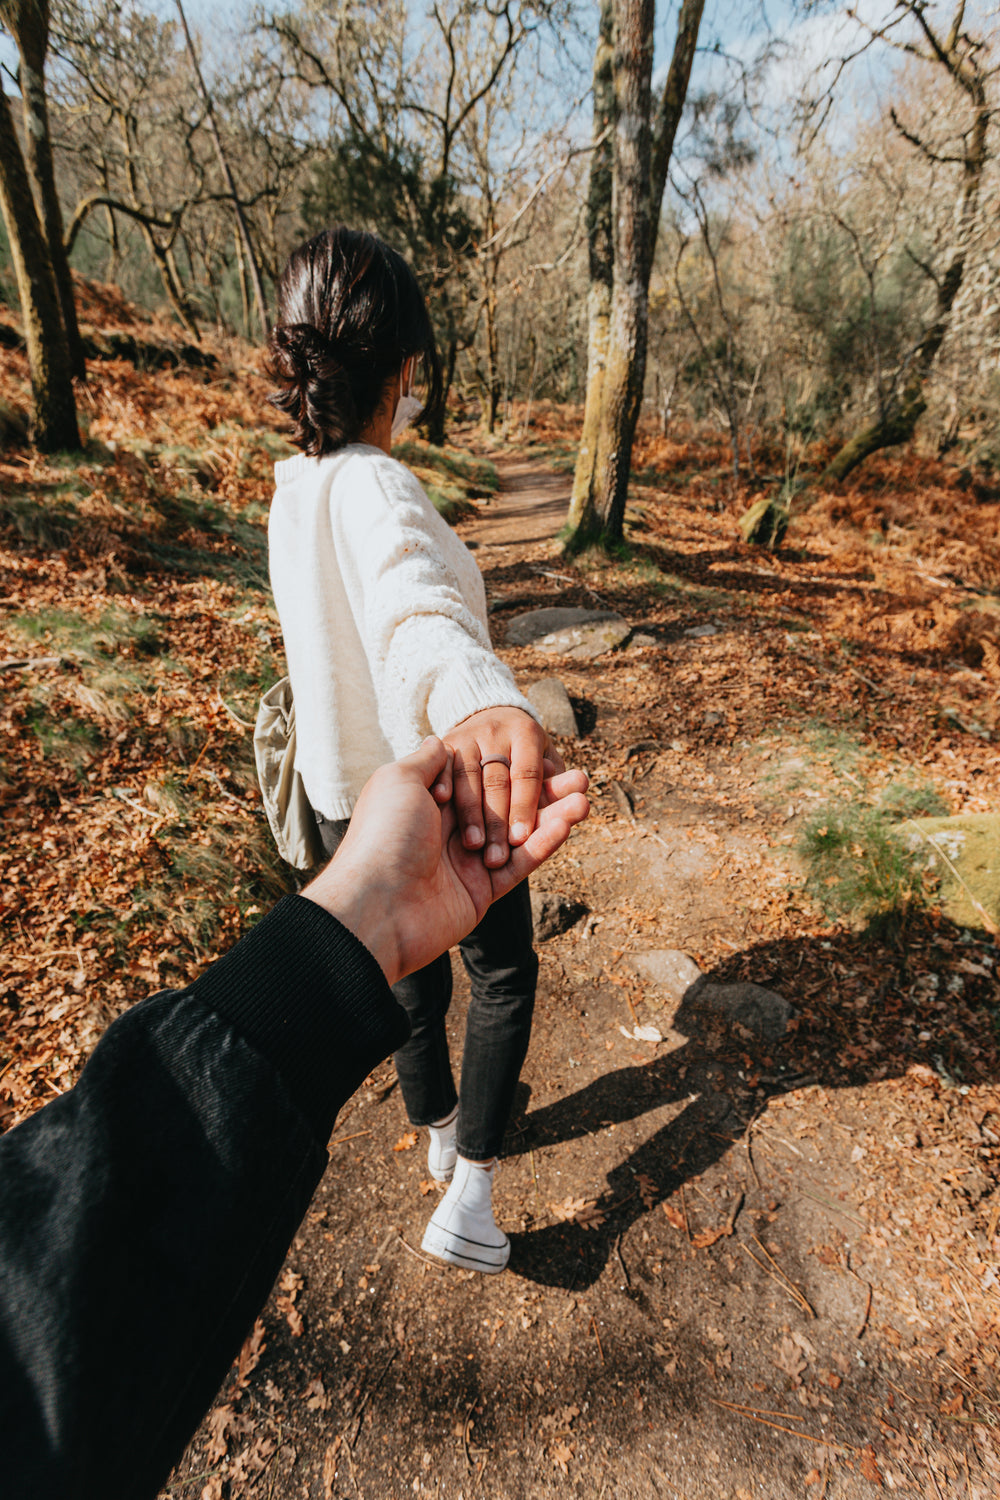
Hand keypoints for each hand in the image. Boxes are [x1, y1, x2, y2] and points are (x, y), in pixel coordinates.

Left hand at [302, 738, 587, 985]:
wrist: (376, 906)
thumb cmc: (384, 836)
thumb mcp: (398, 782)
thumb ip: (428, 761)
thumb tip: (438, 739)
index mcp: (430, 803)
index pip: (482, 779)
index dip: (514, 768)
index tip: (546, 754)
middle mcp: (450, 831)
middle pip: (507, 806)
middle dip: (544, 791)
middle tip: (579, 777)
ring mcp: (467, 863)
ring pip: (520, 834)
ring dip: (554, 816)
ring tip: (585, 797)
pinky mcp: (481, 892)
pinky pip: (520, 865)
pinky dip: (545, 843)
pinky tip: (569, 821)